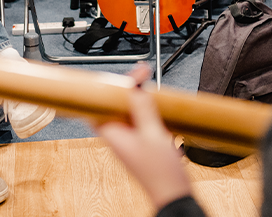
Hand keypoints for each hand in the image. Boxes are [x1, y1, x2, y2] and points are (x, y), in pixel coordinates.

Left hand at [94, 63, 192, 208]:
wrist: (173, 195)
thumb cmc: (161, 174)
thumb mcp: (154, 135)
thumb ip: (143, 109)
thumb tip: (135, 89)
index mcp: (113, 135)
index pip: (97, 106)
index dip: (106, 88)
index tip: (122, 76)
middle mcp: (117, 138)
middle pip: (113, 106)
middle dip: (125, 90)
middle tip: (140, 77)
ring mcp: (128, 141)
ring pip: (125, 113)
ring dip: (136, 100)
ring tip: (148, 87)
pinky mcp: (140, 144)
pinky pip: (137, 121)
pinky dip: (144, 111)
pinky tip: (156, 107)